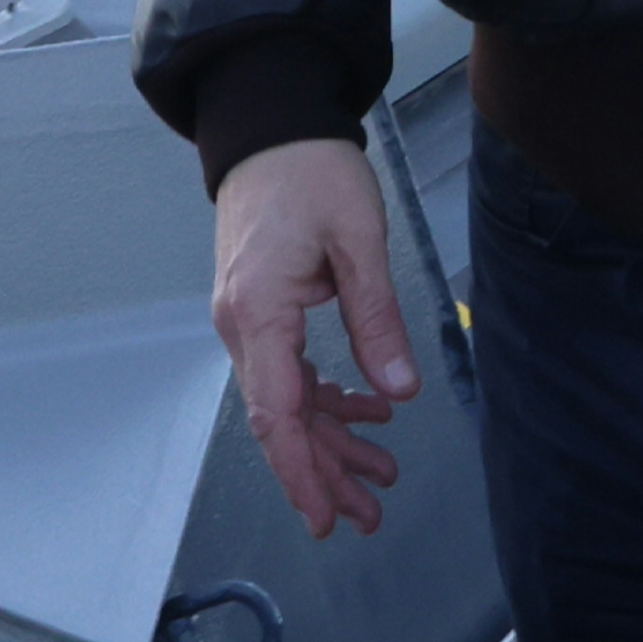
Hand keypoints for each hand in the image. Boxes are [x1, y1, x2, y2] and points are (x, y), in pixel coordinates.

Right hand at [207, 139, 415, 537]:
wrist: (270, 124)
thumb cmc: (310, 170)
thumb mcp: (358, 239)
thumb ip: (377, 317)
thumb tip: (399, 392)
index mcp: (260, 313)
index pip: (276, 413)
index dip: (301, 471)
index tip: (324, 517)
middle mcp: (243, 326)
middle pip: (282, 418)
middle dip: (325, 471)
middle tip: (370, 515)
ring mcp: (249, 319)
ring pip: (288, 400)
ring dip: (331, 439)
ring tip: (381, 474)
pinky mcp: (263, 308)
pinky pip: (291, 370)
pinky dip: (327, 397)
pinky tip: (369, 410)